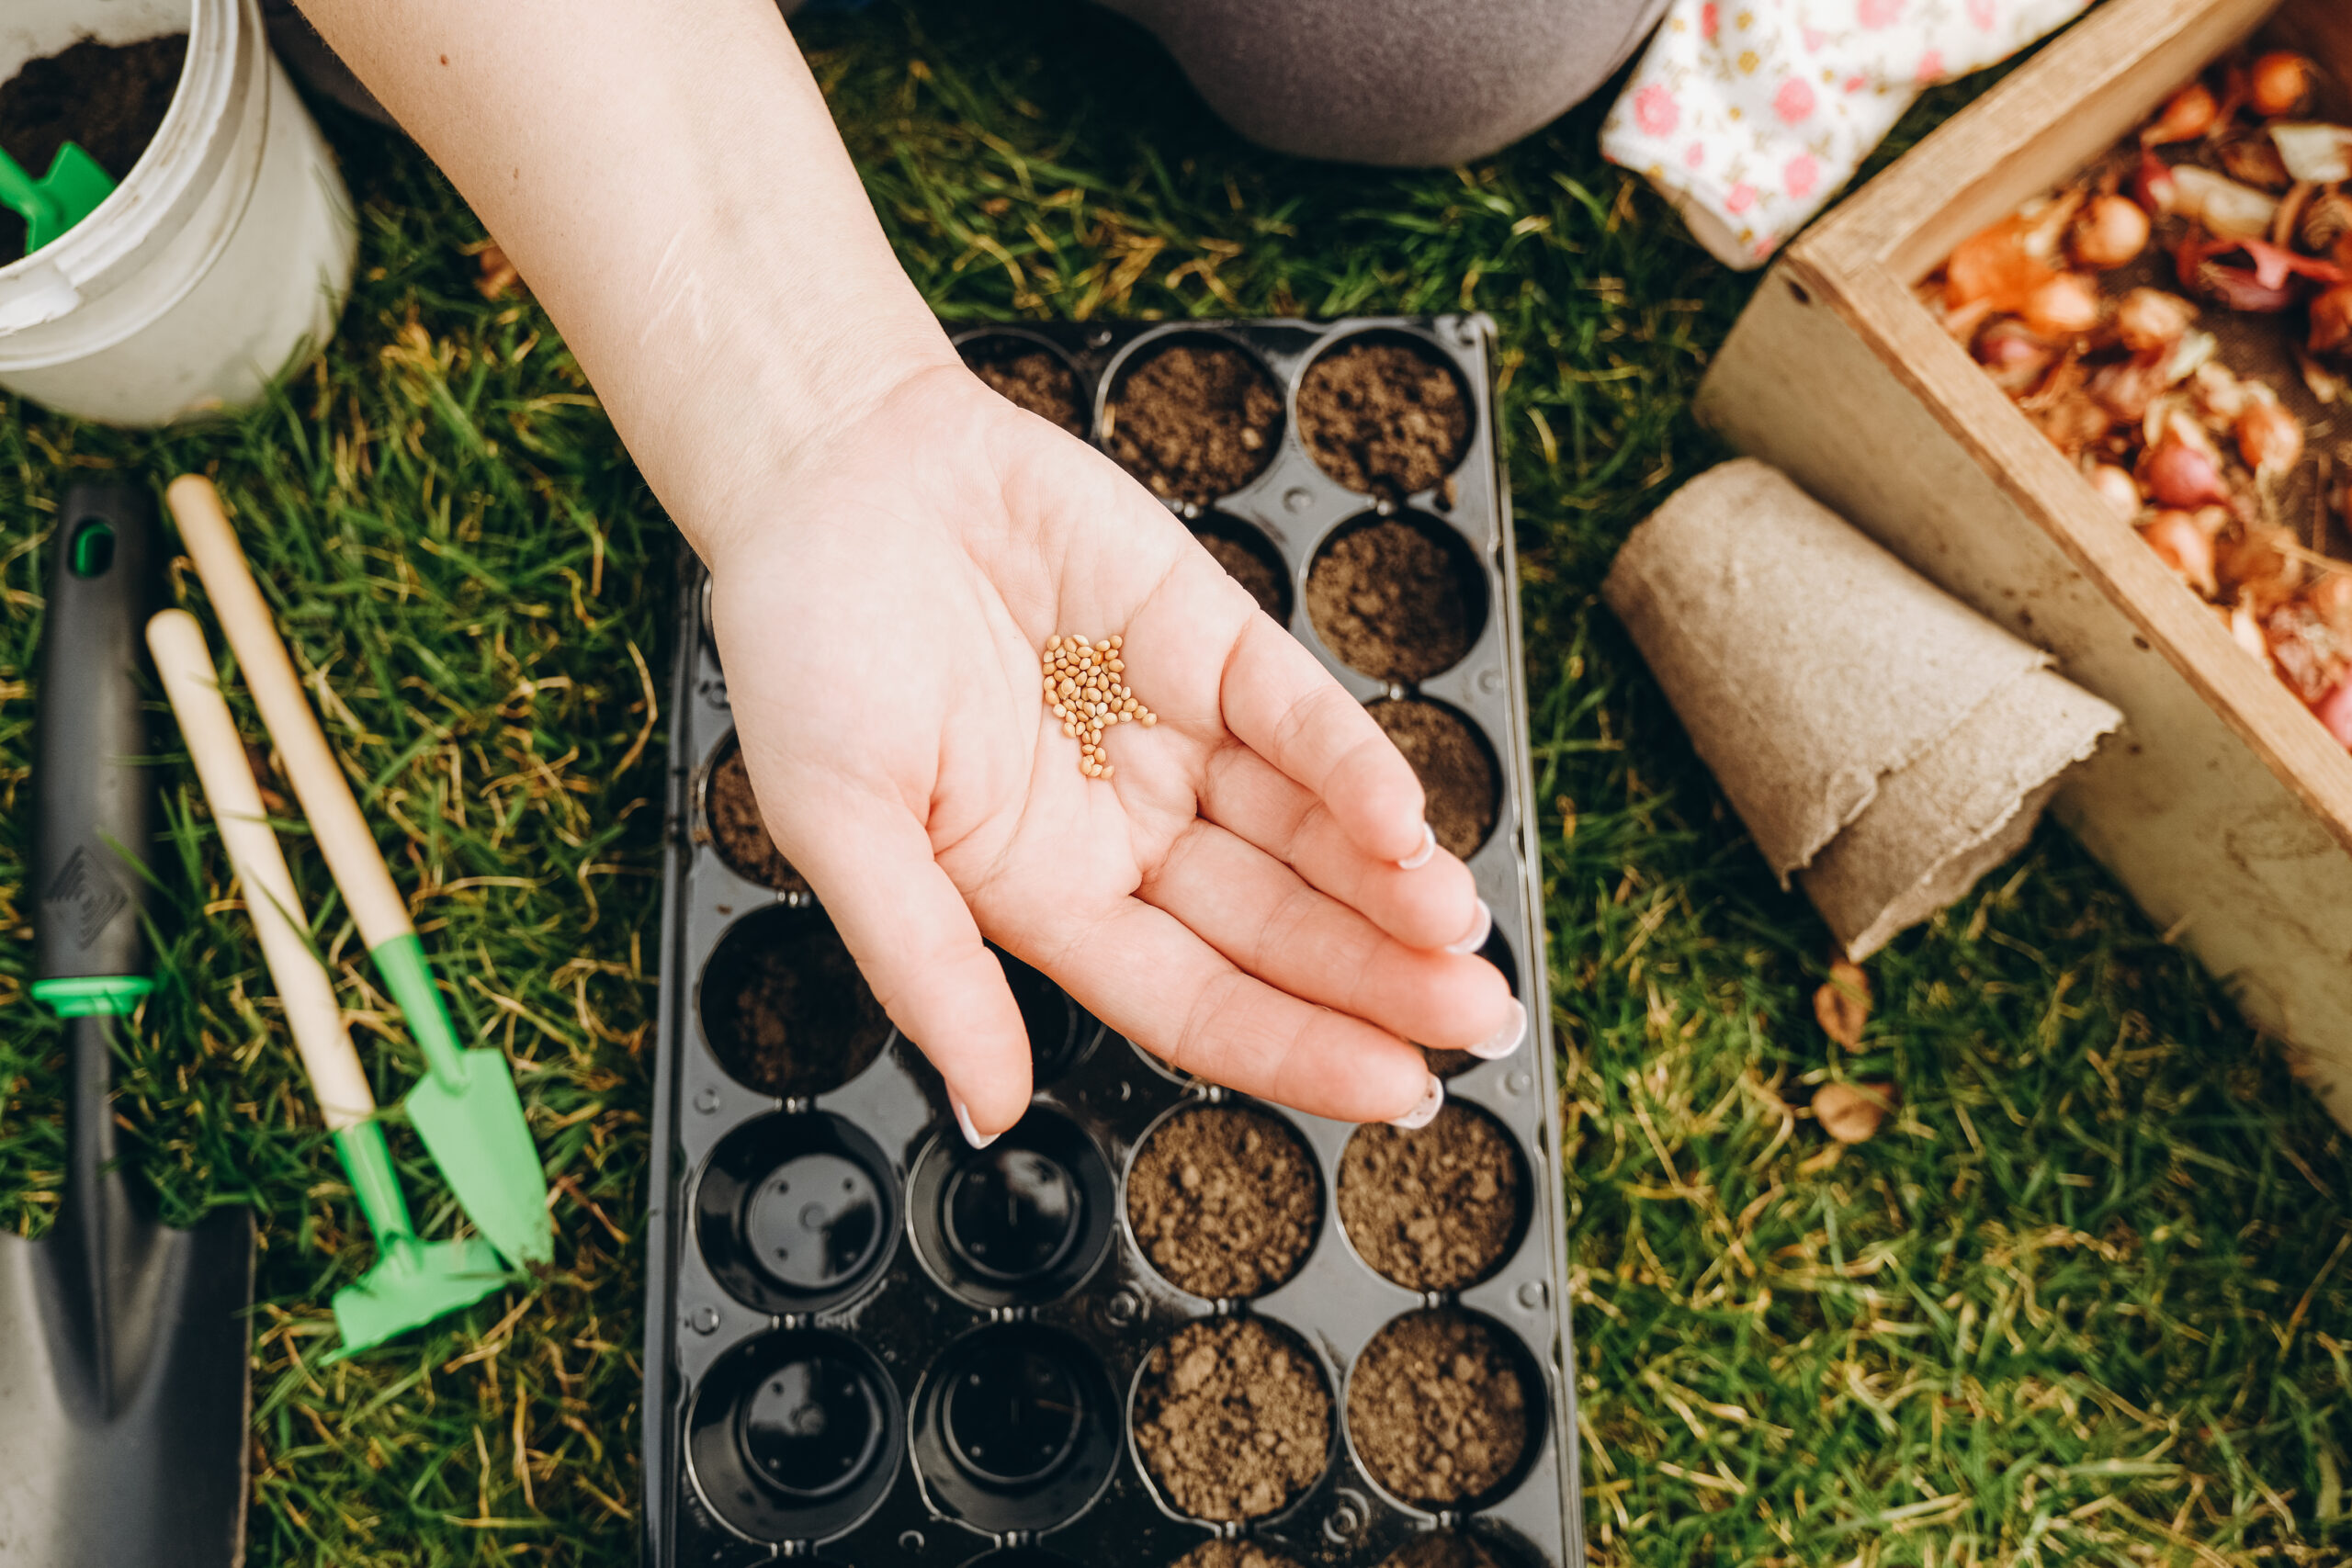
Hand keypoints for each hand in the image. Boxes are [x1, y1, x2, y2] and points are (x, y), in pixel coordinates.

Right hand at [704, 363, 1523, 1138]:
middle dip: (1378, 984)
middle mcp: (1128, 830)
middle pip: (1277, 933)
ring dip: (1392, 890)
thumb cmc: (808, 642)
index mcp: (1044, 896)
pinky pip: (1301, 716)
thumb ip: (924, 967)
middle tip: (1477, 1026)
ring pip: (1311, 836)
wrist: (832, 461)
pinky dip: (1356, 769)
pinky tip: (1406, 824)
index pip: (1195, 1001)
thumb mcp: (837, 824)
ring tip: (1464, 943)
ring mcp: (1179, 735)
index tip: (1394, 1092)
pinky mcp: (1212, 638)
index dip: (1294, 1050)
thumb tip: (991, 1109)